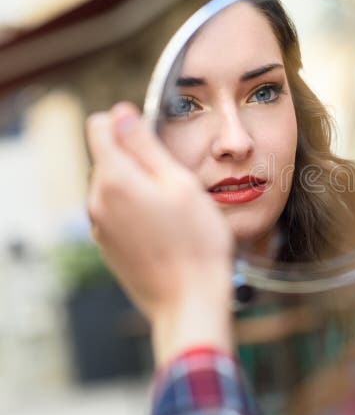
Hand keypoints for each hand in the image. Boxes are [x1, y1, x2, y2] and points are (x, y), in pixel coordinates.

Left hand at [86, 102, 234, 365]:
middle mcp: (97, 200)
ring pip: (113, 185)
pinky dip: (137, 209)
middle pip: (108, 157)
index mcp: (115, 179)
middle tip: (176, 179)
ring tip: (175, 207)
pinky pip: (117, 212)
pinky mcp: (108, 246)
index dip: (127, 122)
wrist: (190, 300)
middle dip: (137, 157)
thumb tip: (121, 114)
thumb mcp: (180, 183)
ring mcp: (100, 226)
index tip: (154, 136)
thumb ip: (145, 146)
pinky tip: (166, 228)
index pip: (100, 126)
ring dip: (139, 185)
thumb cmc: (197, 242)